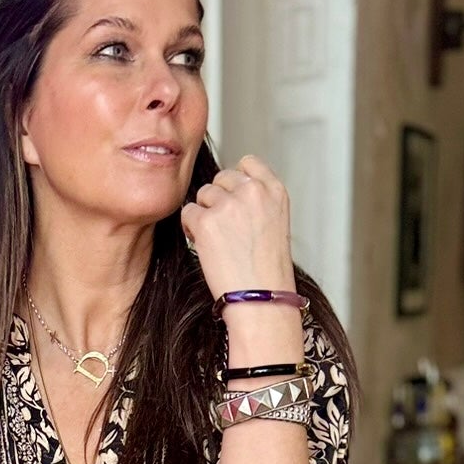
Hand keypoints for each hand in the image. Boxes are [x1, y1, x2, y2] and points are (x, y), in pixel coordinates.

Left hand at [181, 154, 294, 304]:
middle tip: (224, 227)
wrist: (261, 300)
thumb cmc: (267, 272)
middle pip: (222, 177)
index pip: (248, 162)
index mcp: (274, 191)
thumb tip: (230, 192)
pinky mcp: (207, 220)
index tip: (234, 199)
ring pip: (203, 193)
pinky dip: (191, 228)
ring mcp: (229, 204)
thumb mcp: (275, 225)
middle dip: (218, 198)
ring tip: (217, 240)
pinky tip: (205, 245)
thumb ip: (257, 201)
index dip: (236, 181)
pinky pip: (188, 212)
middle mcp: (253, 192)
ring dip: (204, 213)